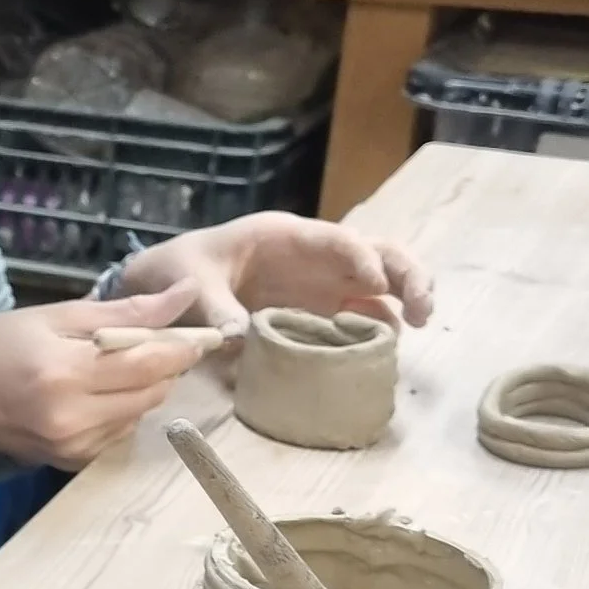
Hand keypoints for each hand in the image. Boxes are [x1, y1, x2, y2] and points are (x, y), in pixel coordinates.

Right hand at [0, 287, 219, 470]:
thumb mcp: (54, 316)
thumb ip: (123, 310)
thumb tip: (184, 294)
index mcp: (66, 374)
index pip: (149, 363)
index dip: (184, 347)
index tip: (202, 332)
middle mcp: (74, 417)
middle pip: (153, 391)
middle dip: (165, 365)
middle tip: (154, 342)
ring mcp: (75, 446)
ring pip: (142, 413)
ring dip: (145, 388)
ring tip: (116, 366)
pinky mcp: (74, 462)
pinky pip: (122, 431)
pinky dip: (123, 409)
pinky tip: (97, 393)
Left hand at [114, 215, 432, 332]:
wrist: (166, 286)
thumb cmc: (178, 271)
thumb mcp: (189, 284)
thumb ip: (215, 308)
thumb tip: (239, 339)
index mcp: (284, 236)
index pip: (337, 238)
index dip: (361, 257)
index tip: (377, 283)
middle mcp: (314, 257)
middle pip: (378, 254)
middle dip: (407, 274)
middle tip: (423, 308)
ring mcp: (321, 285)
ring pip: (380, 285)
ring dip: (403, 303)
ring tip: (416, 328)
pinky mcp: (319, 312)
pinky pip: (360, 315)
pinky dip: (378, 330)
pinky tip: (383, 352)